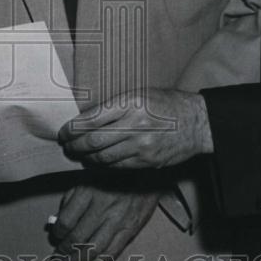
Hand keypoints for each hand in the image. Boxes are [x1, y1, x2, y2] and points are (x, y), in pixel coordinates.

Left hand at [49, 184, 160, 260]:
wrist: (146, 175)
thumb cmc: (113, 177)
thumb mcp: (88, 179)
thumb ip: (70, 198)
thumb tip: (57, 221)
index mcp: (87, 192)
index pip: (66, 221)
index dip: (57, 234)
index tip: (55, 238)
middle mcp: (101, 207)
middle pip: (77, 238)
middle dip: (65, 252)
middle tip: (59, 257)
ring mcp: (116, 220)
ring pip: (93, 249)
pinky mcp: (129, 230)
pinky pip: (111, 252)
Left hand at [58, 89, 212, 168]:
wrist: (197, 123)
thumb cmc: (166, 104)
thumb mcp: (139, 94)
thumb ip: (114, 106)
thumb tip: (86, 119)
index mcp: (130, 103)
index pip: (91, 119)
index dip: (72, 128)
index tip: (63, 132)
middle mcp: (134, 125)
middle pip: (93, 141)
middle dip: (75, 146)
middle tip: (67, 147)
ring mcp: (141, 146)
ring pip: (103, 157)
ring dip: (87, 158)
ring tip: (79, 155)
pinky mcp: (147, 161)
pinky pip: (117, 166)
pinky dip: (103, 165)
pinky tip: (97, 162)